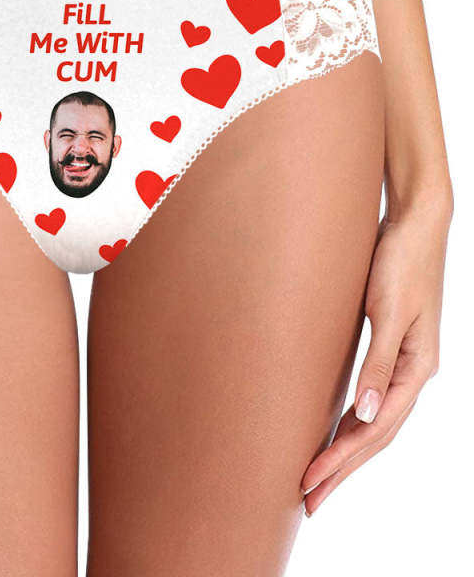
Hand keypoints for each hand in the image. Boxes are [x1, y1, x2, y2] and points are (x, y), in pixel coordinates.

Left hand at [301, 200, 451, 514]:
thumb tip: (365, 415)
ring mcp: (401, 361)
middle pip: (374, 434)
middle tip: (308, 500)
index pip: (375, 430)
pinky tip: (335, 429)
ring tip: (318, 477)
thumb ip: (377, 362)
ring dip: (346, 449)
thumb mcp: (387, 311)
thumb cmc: (400, 261)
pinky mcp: (388, 346)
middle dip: (341, 468)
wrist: (413, 223)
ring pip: (372, 419)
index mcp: (415, 368)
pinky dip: (351, 419)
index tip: (309, 483)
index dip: (341, 460)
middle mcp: (411, 372)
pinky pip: (370, 396)